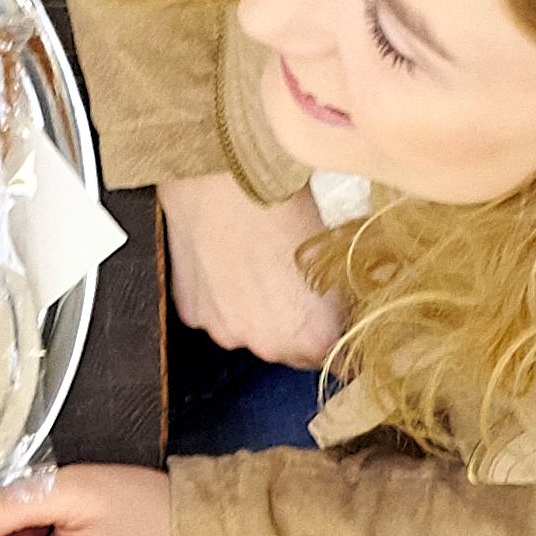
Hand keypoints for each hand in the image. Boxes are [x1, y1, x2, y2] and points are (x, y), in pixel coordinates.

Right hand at [159, 173, 341, 366]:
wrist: (226, 176)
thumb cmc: (288, 205)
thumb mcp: (335, 254)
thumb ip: (340, 298)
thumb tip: (345, 309)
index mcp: (313, 339)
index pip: (338, 360)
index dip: (339, 333)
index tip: (337, 313)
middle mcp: (266, 347)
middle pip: (289, 349)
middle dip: (296, 323)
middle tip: (294, 278)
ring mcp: (222, 331)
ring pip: (248, 330)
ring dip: (254, 310)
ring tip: (256, 262)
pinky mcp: (190, 312)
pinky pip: (214, 312)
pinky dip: (221, 295)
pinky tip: (225, 258)